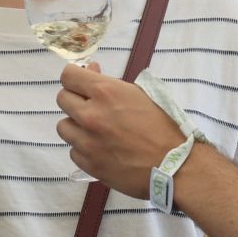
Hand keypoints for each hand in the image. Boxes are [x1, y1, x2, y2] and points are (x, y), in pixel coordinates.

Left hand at [56, 63, 187, 198]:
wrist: (175, 165)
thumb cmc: (163, 126)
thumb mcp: (140, 94)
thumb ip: (110, 84)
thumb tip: (91, 72)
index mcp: (105, 92)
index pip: (68, 76)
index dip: (76, 77)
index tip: (83, 83)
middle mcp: (91, 115)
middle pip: (62, 99)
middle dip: (75, 99)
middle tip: (91, 106)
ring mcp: (87, 142)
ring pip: (63, 127)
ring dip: (76, 126)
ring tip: (95, 130)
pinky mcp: (88, 164)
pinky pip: (73, 151)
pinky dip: (83, 149)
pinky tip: (100, 149)